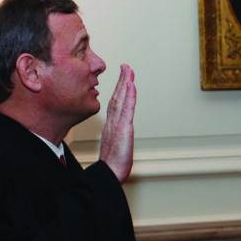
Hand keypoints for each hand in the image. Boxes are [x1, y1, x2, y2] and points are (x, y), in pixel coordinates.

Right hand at [99, 64, 135, 182]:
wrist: (109, 174)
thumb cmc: (112, 166)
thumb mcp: (113, 150)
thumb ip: (113, 142)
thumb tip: (114, 141)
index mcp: (110, 127)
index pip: (115, 104)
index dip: (118, 90)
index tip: (122, 78)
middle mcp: (113, 123)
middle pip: (117, 97)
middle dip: (122, 81)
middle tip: (126, 66)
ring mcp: (118, 124)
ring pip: (122, 100)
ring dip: (125, 83)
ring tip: (128, 70)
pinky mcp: (123, 129)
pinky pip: (127, 109)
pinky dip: (129, 96)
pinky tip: (130, 85)